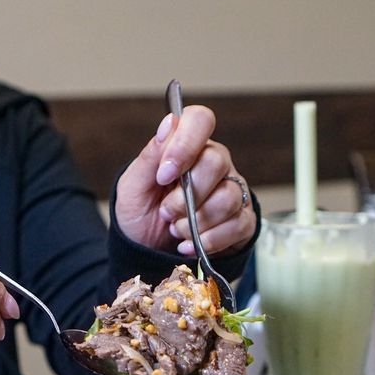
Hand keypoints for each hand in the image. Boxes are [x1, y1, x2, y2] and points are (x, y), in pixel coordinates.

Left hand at [114, 105, 255, 255]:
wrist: (149, 253)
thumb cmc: (141, 215)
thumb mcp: (132, 188)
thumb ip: (150, 156)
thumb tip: (169, 122)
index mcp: (188, 147)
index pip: (200, 120)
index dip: (184, 146)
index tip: (163, 176)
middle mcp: (215, 163)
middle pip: (215, 163)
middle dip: (185, 197)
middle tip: (165, 212)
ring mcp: (232, 190)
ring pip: (227, 198)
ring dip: (194, 223)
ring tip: (176, 229)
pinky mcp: (242, 220)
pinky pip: (237, 225)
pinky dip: (208, 240)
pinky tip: (189, 244)